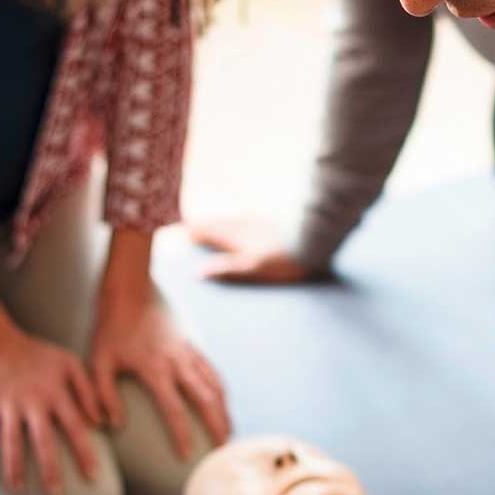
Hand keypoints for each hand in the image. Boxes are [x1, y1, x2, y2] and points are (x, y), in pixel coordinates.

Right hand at [0, 311, 99, 494]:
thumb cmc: (37, 354)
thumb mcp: (69, 363)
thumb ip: (87, 390)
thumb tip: (100, 422)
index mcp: (55, 392)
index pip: (75, 427)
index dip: (84, 453)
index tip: (93, 477)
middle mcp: (32, 401)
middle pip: (43, 442)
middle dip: (50, 471)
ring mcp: (7, 404)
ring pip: (10, 443)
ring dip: (14, 469)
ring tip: (18, 490)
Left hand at [89, 285, 229, 457]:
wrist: (128, 291)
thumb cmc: (109, 328)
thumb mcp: (98, 361)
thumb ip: (104, 394)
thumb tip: (113, 425)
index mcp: (155, 368)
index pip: (173, 408)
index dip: (182, 434)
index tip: (187, 456)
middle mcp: (177, 361)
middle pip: (206, 399)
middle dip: (218, 426)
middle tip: (224, 451)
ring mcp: (188, 351)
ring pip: (215, 385)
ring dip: (224, 410)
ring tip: (229, 433)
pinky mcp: (191, 344)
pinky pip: (212, 370)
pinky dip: (221, 389)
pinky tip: (222, 403)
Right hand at [188, 217, 313, 283]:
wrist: (316, 242)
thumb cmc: (284, 260)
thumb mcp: (252, 270)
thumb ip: (225, 269)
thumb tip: (198, 273)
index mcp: (234, 235)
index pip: (205, 229)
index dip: (191, 231)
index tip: (178, 234)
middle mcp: (243, 224)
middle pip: (216, 224)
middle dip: (203, 228)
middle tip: (190, 233)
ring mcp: (258, 221)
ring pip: (231, 222)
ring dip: (219, 226)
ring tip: (212, 232)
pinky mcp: (272, 223)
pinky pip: (246, 223)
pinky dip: (236, 226)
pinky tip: (243, 231)